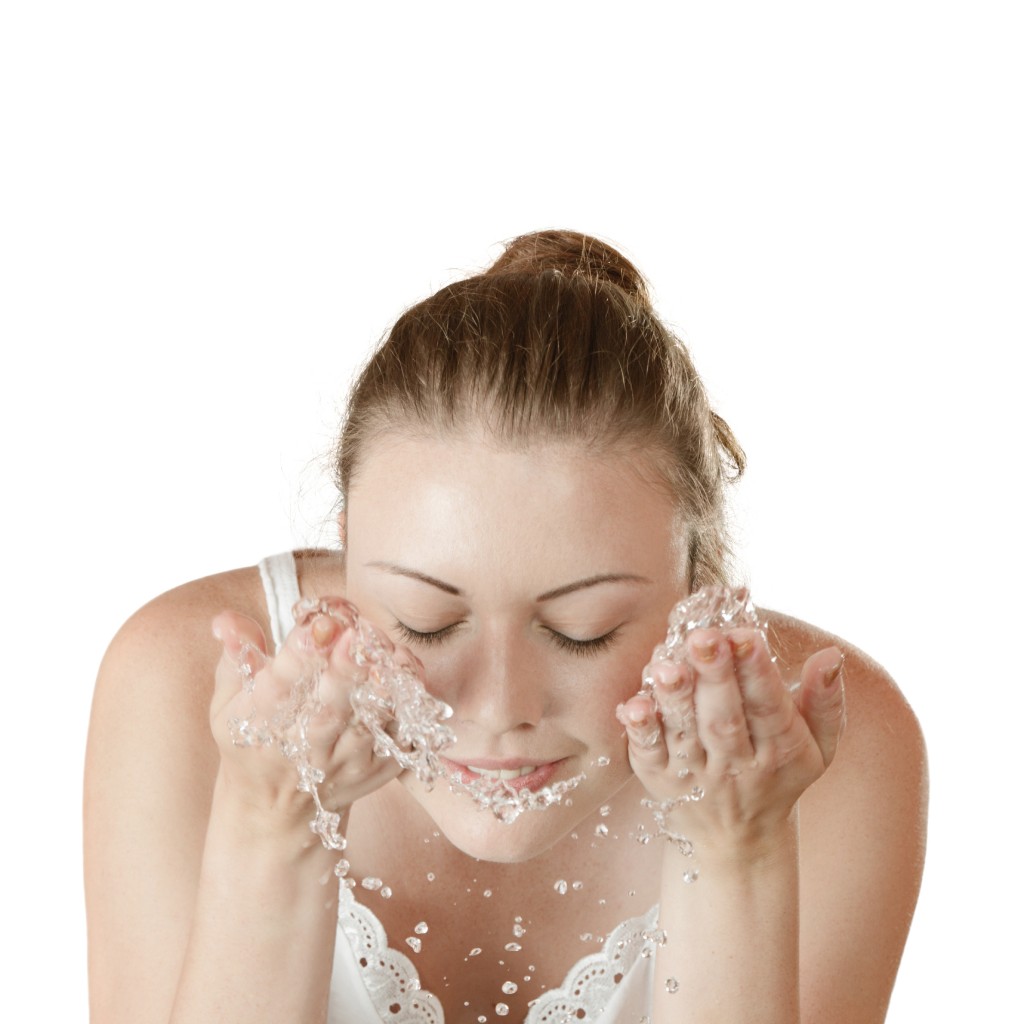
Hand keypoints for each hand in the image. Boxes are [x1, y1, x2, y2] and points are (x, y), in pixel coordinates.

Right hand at [209, 599, 409, 841]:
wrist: (275, 807)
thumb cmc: (253, 738)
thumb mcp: (229, 698)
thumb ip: (236, 653)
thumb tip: (227, 619)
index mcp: (260, 726)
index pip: (278, 689)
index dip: (299, 655)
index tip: (318, 623)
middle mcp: (303, 748)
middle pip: (327, 710)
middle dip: (343, 671)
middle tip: (356, 635)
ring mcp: (344, 762)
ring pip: (368, 724)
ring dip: (381, 686)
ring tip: (387, 650)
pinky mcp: (378, 770)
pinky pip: (400, 737)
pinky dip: (407, 705)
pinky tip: (405, 672)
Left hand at [616, 628, 845, 855]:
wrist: (738, 840)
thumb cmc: (779, 774)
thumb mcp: (818, 746)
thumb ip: (825, 701)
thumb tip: (830, 654)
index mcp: (780, 750)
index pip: (769, 707)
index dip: (757, 671)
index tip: (745, 634)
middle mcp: (736, 765)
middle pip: (724, 718)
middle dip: (714, 676)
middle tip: (703, 637)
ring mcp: (695, 775)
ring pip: (684, 733)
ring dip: (674, 699)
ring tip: (667, 665)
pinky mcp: (660, 782)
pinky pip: (648, 755)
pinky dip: (641, 732)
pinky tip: (632, 705)